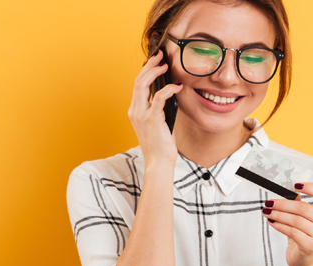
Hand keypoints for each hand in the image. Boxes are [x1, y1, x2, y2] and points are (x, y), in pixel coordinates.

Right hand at [128, 49, 181, 168]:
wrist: (159, 162)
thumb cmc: (161, 144)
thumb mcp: (158, 122)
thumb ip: (159, 108)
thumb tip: (170, 93)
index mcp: (135, 111)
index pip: (137, 85)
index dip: (146, 71)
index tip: (156, 61)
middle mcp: (135, 111)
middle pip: (137, 81)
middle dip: (149, 66)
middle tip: (160, 55)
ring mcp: (142, 115)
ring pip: (143, 85)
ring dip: (154, 72)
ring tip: (166, 65)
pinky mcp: (152, 119)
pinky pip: (159, 98)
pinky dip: (168, 89)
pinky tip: (177, 86)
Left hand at [263, 182, 312, 265]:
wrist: (304, 260)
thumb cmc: (303, 235)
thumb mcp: (302, 217)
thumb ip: (298, 203)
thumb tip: (286, 189)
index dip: (311, 187)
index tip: (295, 185)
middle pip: (304, 208)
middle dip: (283, 204)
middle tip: (269, 202)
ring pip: (296, 220)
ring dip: (278, 215)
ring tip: (267, 212)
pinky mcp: (311, 246)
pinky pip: (292, 232)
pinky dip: (279, 225)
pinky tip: (271, 222)